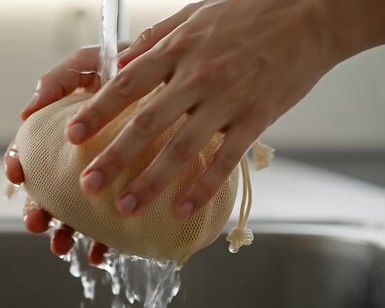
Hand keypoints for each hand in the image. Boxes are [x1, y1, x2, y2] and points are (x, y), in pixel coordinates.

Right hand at [9, 45, 128, 263]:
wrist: (182, 77)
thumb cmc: (132, 65)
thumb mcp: (94, 63)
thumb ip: (60, 80)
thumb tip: (27, 111)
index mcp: (66, 130)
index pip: (32, 149)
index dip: (20, 163)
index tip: (16, 175)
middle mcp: (82, 158)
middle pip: (49, 190)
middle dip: (38, 210)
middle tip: (37, 224)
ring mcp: (107, 178)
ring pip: (77, 214)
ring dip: (65, 233)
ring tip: (62, 245)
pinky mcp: (133, 193)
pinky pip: (114, 225)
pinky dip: (104, 243)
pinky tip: (102, 253)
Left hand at [67, 0, 339, 218]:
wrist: (311, 13)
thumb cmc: (251, 11)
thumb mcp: (196, 14)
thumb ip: (158, 39)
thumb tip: (122, 63)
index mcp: (179, 49)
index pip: (127, 83)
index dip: (98, 111)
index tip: (73, 135)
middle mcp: (197, 77)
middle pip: (147, 124)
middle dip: (114, 157)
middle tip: (88, 185)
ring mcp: (228, 100)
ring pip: (182, 149)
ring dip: (151, 182)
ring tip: (126, 208)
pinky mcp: (256, 118)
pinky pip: (225, 160)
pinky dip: (203, 188)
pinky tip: (183, 210)